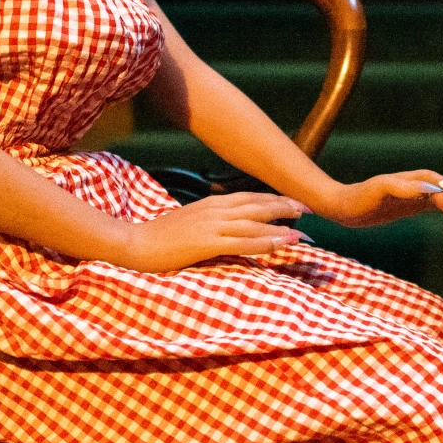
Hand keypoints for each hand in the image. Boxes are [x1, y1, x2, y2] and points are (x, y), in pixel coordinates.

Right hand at [114, 192, 309, 271]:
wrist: (133, 243)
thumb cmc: (160, 236)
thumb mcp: (190, 221)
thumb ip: (212, 221)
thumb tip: (232, 226)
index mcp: (212, 203)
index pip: (251, 197)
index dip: (275, 199)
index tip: (295, 202)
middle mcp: (215, 209)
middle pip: (258, 205)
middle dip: (286, 207)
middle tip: (309, 210)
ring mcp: (211, 225)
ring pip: (255, 224)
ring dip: (281, 227)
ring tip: (302, 232)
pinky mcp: (206, 242)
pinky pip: (242, 243)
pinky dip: (265, 243)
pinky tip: (280, 245)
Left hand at [311, 170, 442, 226]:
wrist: (342, 207)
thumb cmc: (358, 198)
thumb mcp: (380, 191)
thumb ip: (403, 188)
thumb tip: (429, 189)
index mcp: (410, 180)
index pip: (438, 181)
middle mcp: (413, 186)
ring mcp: (412, 196)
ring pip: (440, 197)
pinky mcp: (408, 206)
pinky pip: (431, 206)